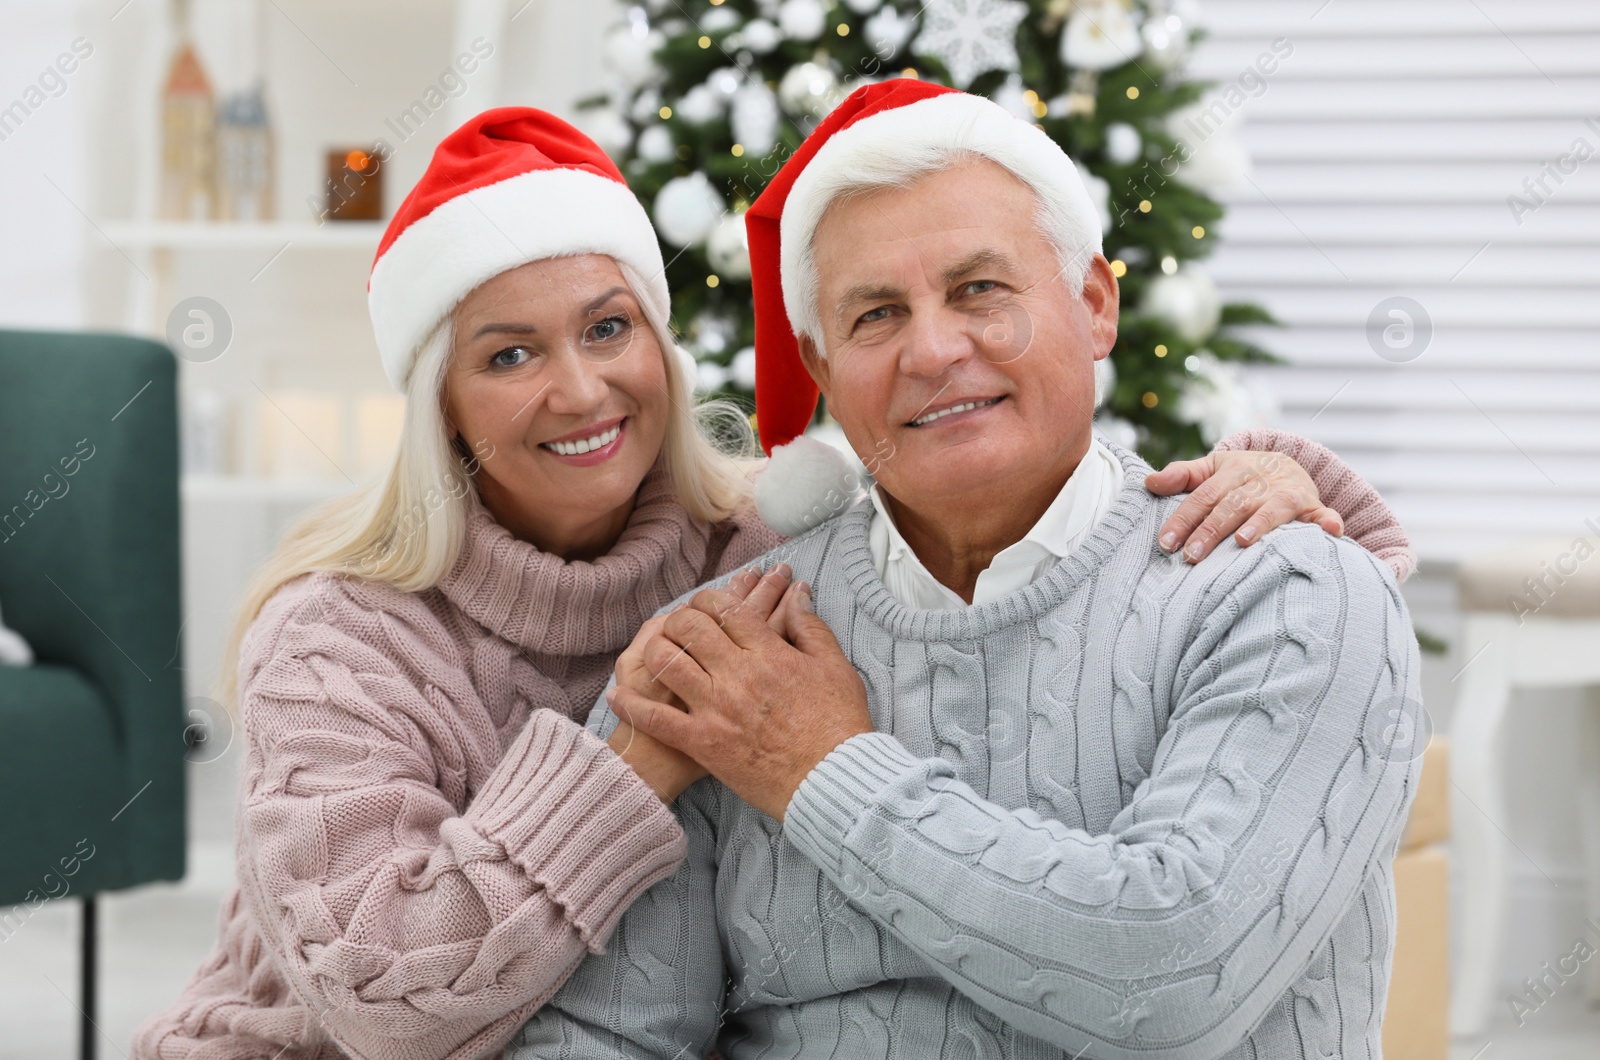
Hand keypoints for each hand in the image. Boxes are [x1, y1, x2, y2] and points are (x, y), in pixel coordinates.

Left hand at [608, 574, 871, 820]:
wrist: (832, 782)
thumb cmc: (839, 726)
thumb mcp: (835, 667)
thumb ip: (810, 626)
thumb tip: (797, 593)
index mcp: (768, 653)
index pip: (725, 608)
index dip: (709, 598)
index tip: (705, 604)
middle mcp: (737, 675)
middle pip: (689, 628)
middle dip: (678, 619)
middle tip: (679, 625)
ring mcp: (716, 709)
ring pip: (666, 664)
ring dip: (655, 651)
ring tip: (654, 652)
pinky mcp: (702, 743)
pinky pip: (655, 719)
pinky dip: (632, 705)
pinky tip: (620, 696)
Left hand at [1145, 449, 1342, 562]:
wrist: (1288, 463)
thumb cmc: (1240, 476)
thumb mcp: (1213, 469)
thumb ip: (1182, 475)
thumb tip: (1148, 482)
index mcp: (1232, 471)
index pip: (1203, 496)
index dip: (1184, 518)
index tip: (1166, 543)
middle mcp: (1260, 480)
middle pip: (1233, 505)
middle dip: (1211, 530)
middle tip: (1192, 556)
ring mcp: (1288, 492)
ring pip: (1273, 508)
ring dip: (1260, 524)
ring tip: (1242, 541)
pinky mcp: (1313, 506)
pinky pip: (1322, 514)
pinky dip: (1327, 522)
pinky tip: (1330, 531)